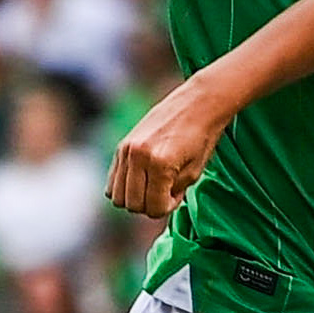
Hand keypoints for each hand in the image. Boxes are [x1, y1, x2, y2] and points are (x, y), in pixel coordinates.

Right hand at [108, 78, 233, 218]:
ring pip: (117, 196)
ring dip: (136, 198)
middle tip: (166, 191)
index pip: (154, 208)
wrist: (196, 105)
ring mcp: (126, 150)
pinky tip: (143, 179)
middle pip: (132, 205)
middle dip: (150, 205)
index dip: (167, 207)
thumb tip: (154, 207)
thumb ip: (172, 193)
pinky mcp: (121, 146)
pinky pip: (112, 181)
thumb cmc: (201, 139)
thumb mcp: (193, 173)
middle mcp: (137, 157)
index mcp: (160, 165)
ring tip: (154, 186)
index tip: (177, 195)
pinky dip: (125, 187)